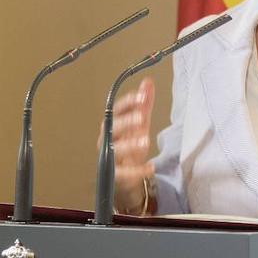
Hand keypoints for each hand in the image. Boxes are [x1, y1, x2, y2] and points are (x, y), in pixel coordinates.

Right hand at [99, 76, 154, 212]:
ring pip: (115, 149)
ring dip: (130, 144)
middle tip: (142, 118)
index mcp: (113, 125)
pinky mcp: (115, 175)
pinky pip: (123, 173)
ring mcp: (109, 157)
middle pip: (113, 128)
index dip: (127, 103)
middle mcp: (107, 139)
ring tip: (146, 141)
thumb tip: (147, 82)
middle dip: (127, 121)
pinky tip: (150, 167)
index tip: (141, 96)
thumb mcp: (139, 124)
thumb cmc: (130, 145)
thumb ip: (143, 104)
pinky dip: (136, 171)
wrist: (126, 175)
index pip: (116, 110)